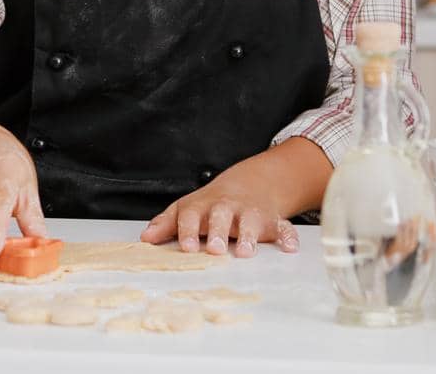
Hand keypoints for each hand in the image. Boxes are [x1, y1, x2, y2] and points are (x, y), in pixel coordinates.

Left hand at [140, 167, 298, 258]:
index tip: (185, 247)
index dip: (188, 231)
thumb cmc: (212, 204)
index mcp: (204, 207)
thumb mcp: (187, 208)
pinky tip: (289, 246)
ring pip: (251, 221)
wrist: (250, 183)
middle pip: (221, 216)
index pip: (192, 215)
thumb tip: (146, 239)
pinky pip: (283, 227)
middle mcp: (227, 208)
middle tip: (214, 249)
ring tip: (246, 252)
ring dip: (249, 235)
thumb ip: (167, 223)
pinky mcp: (272, 220)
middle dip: (218, 231)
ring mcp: (251, 213)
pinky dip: (287, 235)